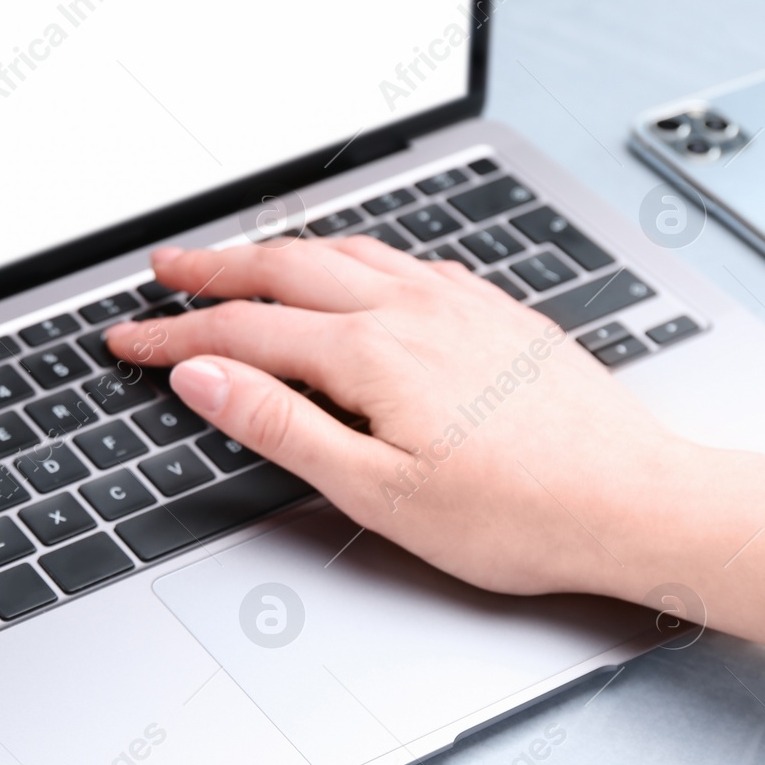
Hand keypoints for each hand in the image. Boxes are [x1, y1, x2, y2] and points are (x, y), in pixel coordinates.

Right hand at [104, 238, 690, 598]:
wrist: (637, 502)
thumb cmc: (519, 515)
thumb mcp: (377, 491)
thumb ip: (281, 425)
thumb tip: (205, 378)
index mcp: (371, 352)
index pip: (243, 333)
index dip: (174, 338)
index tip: (128, 340)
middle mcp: (412, 308)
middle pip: (286, 268)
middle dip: (213, 269)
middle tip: (163, 270)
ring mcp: (457, 302)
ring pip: (345, 251)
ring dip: (278, 249)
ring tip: (239, 258)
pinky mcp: (493, 310)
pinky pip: (403, 258)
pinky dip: (350, 254)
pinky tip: (353, 268)